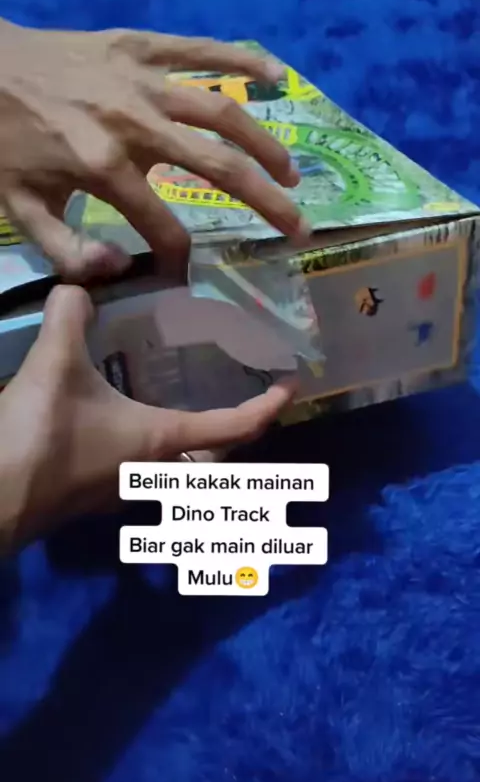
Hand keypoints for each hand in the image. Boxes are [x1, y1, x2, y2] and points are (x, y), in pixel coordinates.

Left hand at [0, 20, 308, 282]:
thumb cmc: (4, 144)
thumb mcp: (20, 210)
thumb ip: (68, 251)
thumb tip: (119, 270)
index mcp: (104, 168)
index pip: (162, 226)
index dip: (179, 257)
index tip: (188, 271)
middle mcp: (136, 123)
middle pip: (218, 167)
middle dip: (264, 203)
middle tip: (297, 228)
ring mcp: (143, 80)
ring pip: (222, 111)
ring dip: (265, 144)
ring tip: (291, 174)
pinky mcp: (141, 45)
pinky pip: (201, 50)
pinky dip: (241, 58)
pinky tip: (277, 74)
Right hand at [0, 285, 296, 552]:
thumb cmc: (40, 434)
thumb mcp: (55, 364)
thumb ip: (71, 316)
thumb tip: (79, 284)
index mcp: (162, 441)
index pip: (235, 428)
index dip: (268, 407)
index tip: (290, 386)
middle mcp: (155, 472)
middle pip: (217, 462)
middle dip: (239, 436)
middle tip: (248, 402)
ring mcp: (126, 491)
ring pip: (183, 473)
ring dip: (200, 449)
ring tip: (197, 410)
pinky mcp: (96, 497)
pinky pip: (147, 474)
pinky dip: (159, 452)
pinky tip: (131, 427)